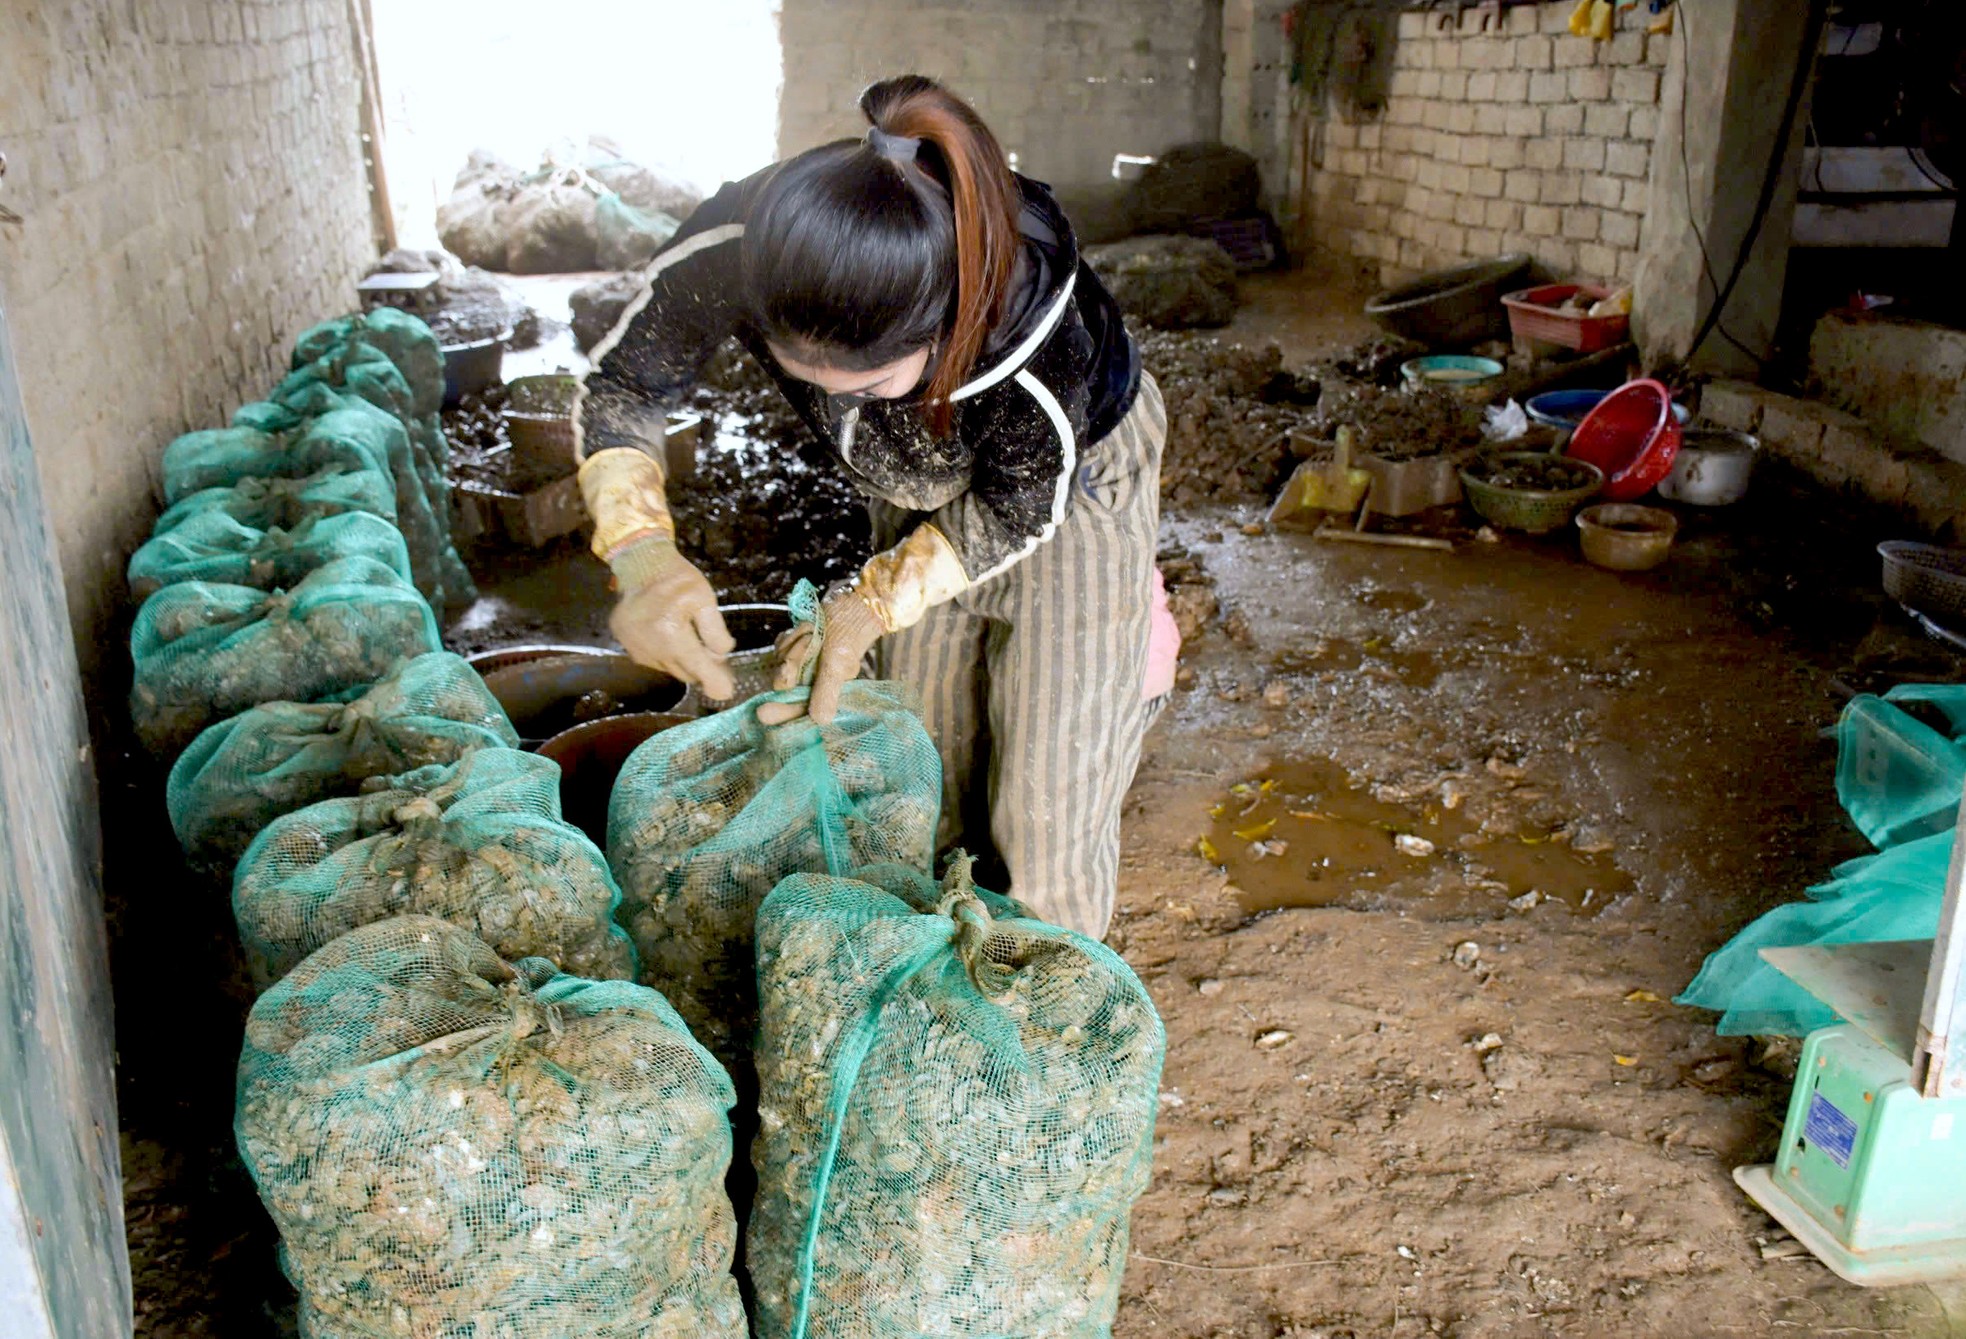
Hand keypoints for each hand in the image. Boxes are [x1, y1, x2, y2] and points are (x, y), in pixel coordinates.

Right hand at [606, 538, 735, 698]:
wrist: (640, 563)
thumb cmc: (678, 579)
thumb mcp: (705, 599)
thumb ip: (715, 631)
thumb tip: (721, 656)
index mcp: (671, 633)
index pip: (697, 666)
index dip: (714, 682)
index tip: (725, 693)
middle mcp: (649, 646)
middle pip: (684, 671)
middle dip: (701, 669)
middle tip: (715, 659)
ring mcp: (634, 646)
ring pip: (668, 668)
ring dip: (683, 661)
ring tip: (692, 643)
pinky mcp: (625, 643)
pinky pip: (652, 660)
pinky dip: (665, 654)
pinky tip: (670, 637)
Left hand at [756, 588, 883, 725]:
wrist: (849, 608)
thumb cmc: (848, 638)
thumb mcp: (838, 666)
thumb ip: (827, 692)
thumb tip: (821, 721)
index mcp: (823, 694)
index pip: (798, 709)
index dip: (780, 712)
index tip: (762, 714)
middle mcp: (810, 684)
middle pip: (783, 683)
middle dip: (793, 661)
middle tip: (807, 642)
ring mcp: (800, 667)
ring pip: (780, 661)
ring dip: (795, 643)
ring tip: (814, 632)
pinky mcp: (793, 651)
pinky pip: (780, 646)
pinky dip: (791, 636)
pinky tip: (807, 630)